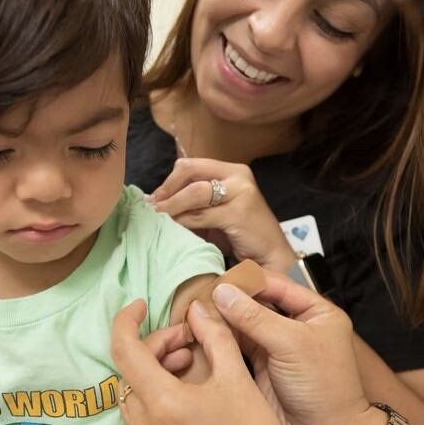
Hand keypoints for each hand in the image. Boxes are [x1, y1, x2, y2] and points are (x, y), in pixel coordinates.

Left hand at [111, 299, 282, 424]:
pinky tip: (187, 384)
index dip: (127, 320)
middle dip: (158, 343)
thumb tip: (199, 310)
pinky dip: (158, 387)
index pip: (124, 349)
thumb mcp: (238, 381)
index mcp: (161, 402)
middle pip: (131, 367)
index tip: (141, 304)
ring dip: (157, 365)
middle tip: (189, 338)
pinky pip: (143, 408)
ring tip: (190, 358)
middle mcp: (144, 423)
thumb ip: (216, 338)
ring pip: (135, 388)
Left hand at [147, 158, 295, 272]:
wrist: (272, 259)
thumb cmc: (241, 237)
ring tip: (157, 219)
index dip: (169, 181)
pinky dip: (183, 221)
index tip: (154, 199)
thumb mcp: (215, 214)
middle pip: (190, 172)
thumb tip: (157, 203)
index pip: (191, 165)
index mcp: (232, 171)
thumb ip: (194, 205)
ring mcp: (241, 192)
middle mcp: (238, 175)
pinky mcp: (239, 212)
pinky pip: (201, 214)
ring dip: (171, 207)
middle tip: (151, 208)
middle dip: (166, 191)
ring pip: (194, 192)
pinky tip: (173, 230)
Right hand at [211, 274, 386, 424]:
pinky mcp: (263, 363)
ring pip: (246, 322)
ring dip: (225, 317)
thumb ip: (255, 317)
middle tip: (207, 294)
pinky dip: (224, 336)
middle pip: (260, 302)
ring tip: (202, 309)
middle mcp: (298, 324)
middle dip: (234, 299)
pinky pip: (240, 343)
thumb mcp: (291, 344)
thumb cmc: (326, 388)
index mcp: (317, 311)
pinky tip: (207, 329)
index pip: (278, 285)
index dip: (250, 282)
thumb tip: (225, 293)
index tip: (222, 280)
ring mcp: (279, 344)